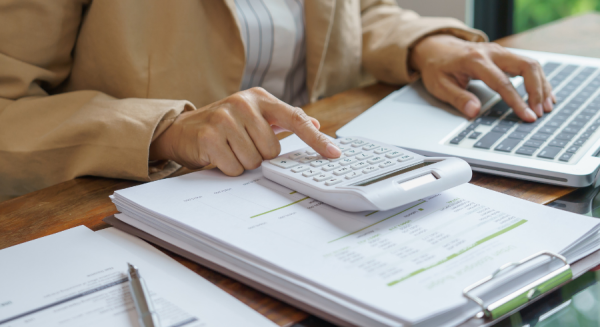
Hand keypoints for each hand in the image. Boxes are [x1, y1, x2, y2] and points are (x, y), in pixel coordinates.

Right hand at [150, 87, 340, 174]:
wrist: (182, 130)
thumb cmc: (224, 125)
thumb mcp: (254, 116)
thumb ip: (284, 120)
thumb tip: (316, 123)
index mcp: (259, 97)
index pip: (295, 118)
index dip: (316, 138)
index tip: (334, 153)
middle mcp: (243, 103)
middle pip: (272, 150)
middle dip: (259, 155)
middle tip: (242, 146)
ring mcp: (225, 118)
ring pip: (254, 161)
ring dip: (242, 163)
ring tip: (229, 149)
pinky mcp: (210, 136)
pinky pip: (234, 167)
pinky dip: (228, 168)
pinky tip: (218, 155)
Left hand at [409, 34, 554, 121]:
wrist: (436, 48)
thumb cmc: (437, 67)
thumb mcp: (439, 85)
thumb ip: (458, 98)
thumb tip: (474, 112)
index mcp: (475, 60)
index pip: (502, 83)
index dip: (517, 101)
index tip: (527, 116)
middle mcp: (492, 52)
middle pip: (526, 66)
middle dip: (537, 91)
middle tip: (540, 112)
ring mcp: (500, 52)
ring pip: (531, 64)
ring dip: (542, 85)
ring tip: (546, 107)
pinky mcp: (504, 55)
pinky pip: (527, 65)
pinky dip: (538, 80)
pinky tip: (544, 94)